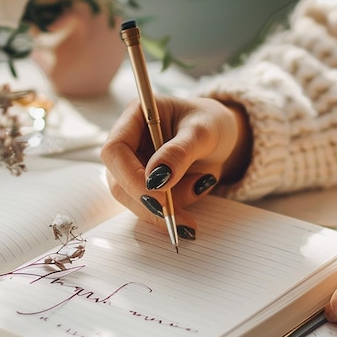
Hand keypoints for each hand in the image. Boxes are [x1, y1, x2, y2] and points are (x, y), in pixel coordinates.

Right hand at [100, 96, 251, 233]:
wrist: (222, 135)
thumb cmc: (211, 122)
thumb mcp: (203, 132)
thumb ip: (180, 153)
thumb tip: (155, 180)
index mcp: (136, 117)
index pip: (115, 151)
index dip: (130, 177)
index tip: (159, 196)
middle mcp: (129, 142)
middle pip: (120, 182)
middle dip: (151, 202)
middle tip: (182, 219)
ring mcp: (135, 166)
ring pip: (136, 200)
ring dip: (169, 206)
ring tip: (201, 184)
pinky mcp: (146, 185)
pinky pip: (153, 207)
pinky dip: (176, 207)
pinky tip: (198, 187)